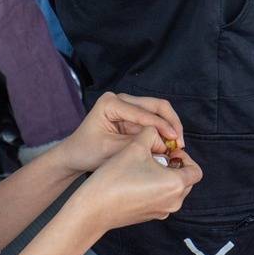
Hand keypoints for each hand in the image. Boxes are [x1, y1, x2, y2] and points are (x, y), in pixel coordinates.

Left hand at [54, 92, 184, 175]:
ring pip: (158, 111)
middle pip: (155, 105)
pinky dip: (163, 130)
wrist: (74, 156)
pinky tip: (169, 143)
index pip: (143, 113)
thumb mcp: (111, 150)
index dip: (162, 126)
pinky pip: (153, 119)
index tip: (175, 140)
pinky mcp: (132, 115)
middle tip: (180, 142)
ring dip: (169, 126)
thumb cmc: (87, 152)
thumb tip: (165, 146)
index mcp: (111, 102)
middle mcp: (121, 98)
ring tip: (177, 144)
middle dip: (171, 123)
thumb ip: (138, 145)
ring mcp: (128, 105)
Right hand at [77, 126, 202, 229]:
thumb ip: (152, 133)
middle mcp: (173, 202)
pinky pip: (161, 198)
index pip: (195, 170)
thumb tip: (157, 132)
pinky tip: (136, 179)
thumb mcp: (136, 147)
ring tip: (144, 167)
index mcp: (176, 185)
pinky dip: (156, 188)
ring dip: (165, 176)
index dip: (185, 157)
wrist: (92, 209)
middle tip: (156, 157)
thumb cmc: (115, 178)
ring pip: (173, 189)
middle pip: (186, 180)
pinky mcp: (149, 217)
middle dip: (174, 166)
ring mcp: (161, 212)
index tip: (168, 151)